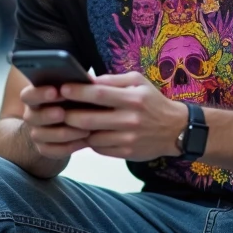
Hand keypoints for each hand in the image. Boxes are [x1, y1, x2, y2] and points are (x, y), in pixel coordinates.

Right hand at [19, 84, 90, 160]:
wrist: (67, 123)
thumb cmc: (72, 101)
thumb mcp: (71, 92)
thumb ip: (74, 86)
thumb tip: (89, 81)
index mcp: (34, 97)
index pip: (29, 95)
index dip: (40, 93)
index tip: (55, 91)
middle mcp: (32, 116)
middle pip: (33, 117)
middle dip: (48, 115)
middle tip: (62, 113)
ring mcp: (37, 133)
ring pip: (43, 135)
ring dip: (64, 133)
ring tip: (85, 130)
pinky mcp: (45, 149)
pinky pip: (54, 151)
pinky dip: (70, 146)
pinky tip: (85, 141)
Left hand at [60, 71, 187, 161]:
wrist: (175, 129)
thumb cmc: (152, 101)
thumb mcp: (138, 82)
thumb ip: (112, 79)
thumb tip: (87, 79)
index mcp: (133, 98)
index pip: (99, 94)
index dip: (78, 92)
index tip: (62, 89)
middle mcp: (131, 120)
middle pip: (90, 119)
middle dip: (69, 115)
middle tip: (57, 110)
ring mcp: (128, 139)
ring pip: (92, 137)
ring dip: (78, 130)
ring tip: (70, 122)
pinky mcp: (127, 153)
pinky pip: (100, 148)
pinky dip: (90, 141)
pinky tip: (88, 134)